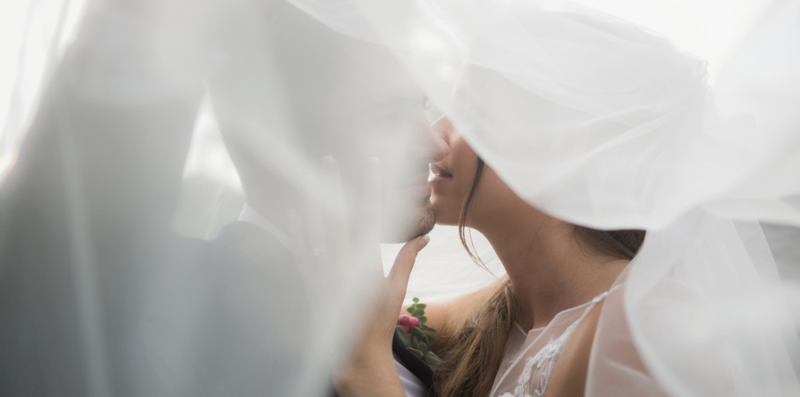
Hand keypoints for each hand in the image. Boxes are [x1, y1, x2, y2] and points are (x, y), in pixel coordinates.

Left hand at [288, 156, 429, 395]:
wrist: (355, 354)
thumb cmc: (379, 322)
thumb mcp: (396, 290)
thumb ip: (406, 260)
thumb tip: (423, 238)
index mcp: (367, 262)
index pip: (371, 216)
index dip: (373, 187)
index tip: (373, 165)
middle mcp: (342, 263)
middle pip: (337, 215)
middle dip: (332, 186)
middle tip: (327, 160)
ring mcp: (322, 272)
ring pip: (315, 228)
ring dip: (312, 201)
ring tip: (308, 178)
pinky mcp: (309, 282)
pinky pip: (300, 251)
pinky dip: (297, 231)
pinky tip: (294, 213)